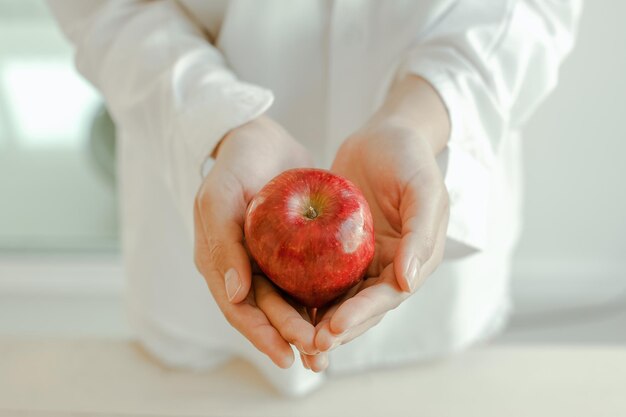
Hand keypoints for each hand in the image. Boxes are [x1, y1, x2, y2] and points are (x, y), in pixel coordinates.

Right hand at [193, 116, 325, 368]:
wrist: (261, 137)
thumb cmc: (235, 163)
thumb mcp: (221, 196)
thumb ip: (222, 242)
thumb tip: (234, 295)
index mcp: (218, 262)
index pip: (239, 309)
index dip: (260, 335)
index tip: (286, 356)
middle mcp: (242, 268)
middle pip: (267, 312)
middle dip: (291, 336)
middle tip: (319, 356)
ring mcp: (266, 261)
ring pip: (287, 303)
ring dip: (307, 327)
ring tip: (330, 350)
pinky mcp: (290, 250)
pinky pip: (305, 280)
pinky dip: (320, 300)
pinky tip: (342, 313)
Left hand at [314, 76, 450, 366]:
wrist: (387, 135)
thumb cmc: (410, 158)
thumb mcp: (423, 190)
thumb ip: (421, 235)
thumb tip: (408, 284)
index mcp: (414, 262)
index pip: (387, 297)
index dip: (361, 315)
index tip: (333, 329)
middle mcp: (389, 268)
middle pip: (361, 307)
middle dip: (336, 329)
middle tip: (307, 346)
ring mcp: (363, 259)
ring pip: (339, 297)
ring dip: (318, 320)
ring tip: (292, 339)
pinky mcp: (339, 247)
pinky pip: (321, 273)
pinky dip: (305, 291)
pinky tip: (280, 305)